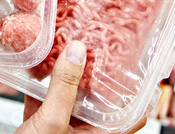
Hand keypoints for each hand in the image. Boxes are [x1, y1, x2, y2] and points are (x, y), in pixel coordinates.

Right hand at [17, 41, 146, 133]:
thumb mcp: (52, 122)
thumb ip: (64, 88)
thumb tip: (77, 53)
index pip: (133, 114)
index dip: (139, 90)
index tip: (138, 66)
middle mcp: (84, 132)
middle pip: (98, 98)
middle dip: (95, 72)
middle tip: (96, 48)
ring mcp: (62, 129)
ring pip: (69, 97)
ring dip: (65, 75)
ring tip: (67, 51)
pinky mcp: (41, 127)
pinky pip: (45, 101)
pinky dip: (40, 84)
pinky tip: (35, 69)